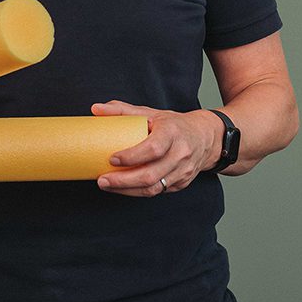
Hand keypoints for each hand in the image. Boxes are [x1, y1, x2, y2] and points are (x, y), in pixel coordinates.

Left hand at [92, 100, 220, 196]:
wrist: (205, 137)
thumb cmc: (174, 125)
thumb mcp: (151, 112)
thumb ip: (123, 111)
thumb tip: (96, 109)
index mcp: (173, 133)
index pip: (153, 149)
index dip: (131, 157)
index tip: (111, 158)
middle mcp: (181, 154)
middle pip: (151, 174)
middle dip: (123, 181)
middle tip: (102, 180)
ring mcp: (183, 171)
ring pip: (154, 188)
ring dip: (127, 190)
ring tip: (108, 185)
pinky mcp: (181, 183)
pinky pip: (158, 192)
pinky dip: (138, 192)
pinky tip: (123, 188)